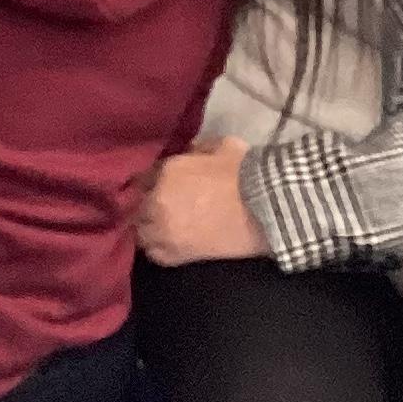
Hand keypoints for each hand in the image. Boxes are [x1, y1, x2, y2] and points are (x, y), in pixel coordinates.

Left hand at [136, 139, 267, 267]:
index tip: (158, 185)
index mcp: (166, 171)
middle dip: (146, 204)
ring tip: (162, 227)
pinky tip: (168, 244)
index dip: (151, 181)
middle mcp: (157, 200)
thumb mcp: (222, 146)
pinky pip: (154, 253)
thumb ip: (198, 149)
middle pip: (138, 205)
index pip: (143, 177)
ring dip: (148, 227)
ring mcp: (163, 229)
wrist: (265, 209)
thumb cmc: (246, 174)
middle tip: (160, 207)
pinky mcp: (175, 255)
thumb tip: (190, 153)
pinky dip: (158, 248)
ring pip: (141, 230)